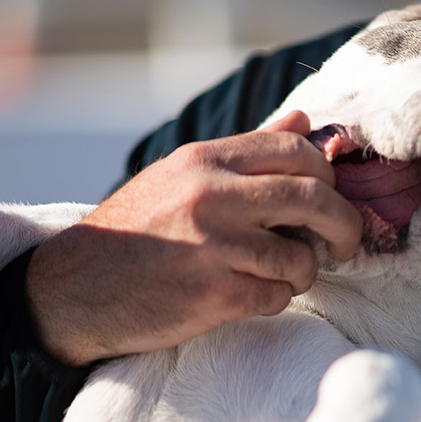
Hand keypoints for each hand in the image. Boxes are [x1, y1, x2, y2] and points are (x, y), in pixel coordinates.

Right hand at [25, 112, 363, 364]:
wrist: (72, 289)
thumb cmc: (134, 232)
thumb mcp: (181, 176)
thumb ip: (247, 153)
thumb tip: (305, 122)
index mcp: (205, 160)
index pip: (296, 149)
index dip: (328, 175)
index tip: (332, 197)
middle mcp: (211, 196)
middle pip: (314, 198)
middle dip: (345, 224)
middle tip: (348, 244)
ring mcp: (213, 247)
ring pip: (301, 256)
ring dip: (304, 271)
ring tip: (282, 274)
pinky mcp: (212, 296)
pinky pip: (277, 296)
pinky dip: (276, 299)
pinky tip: (251, 295)